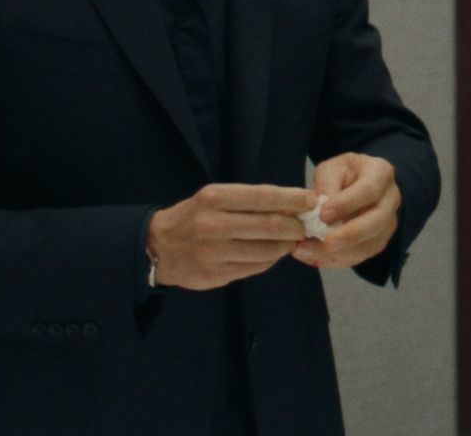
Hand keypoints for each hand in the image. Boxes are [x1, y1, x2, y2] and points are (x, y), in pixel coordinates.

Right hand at [147, 183, 316, 290]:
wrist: (158, 246)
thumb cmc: (194, 217)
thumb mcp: (215, 198)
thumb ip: (250, 201)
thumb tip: (294, 204)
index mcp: (215, 198)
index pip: (264, 196)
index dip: (294, 199)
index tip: (312, 200)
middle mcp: (213, 225)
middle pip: (271, 226)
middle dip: (296, 226)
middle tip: (304, 226)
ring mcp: (215, 253)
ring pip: (267, 251)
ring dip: (286, 246)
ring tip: (289, 240)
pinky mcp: (216, 275)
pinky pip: (256, 267)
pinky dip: (270, 260)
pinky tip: (270, 253)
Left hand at [290, 153, 400, 269]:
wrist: (357, 184)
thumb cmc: (343, 174)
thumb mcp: (331, 169)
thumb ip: (326, 186)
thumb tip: (319, 210)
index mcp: (380, 173)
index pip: (369, 190)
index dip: (347, 204)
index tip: (323, 215)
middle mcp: (390, 199)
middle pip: (377, 221)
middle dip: (351, 235)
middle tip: (326, 242)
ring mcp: (388, 222)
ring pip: (371, 244)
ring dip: (340, 253)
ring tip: (308, 252)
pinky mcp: (379, 241)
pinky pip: (361, 256)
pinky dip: (337, 260)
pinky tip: (314, 257)